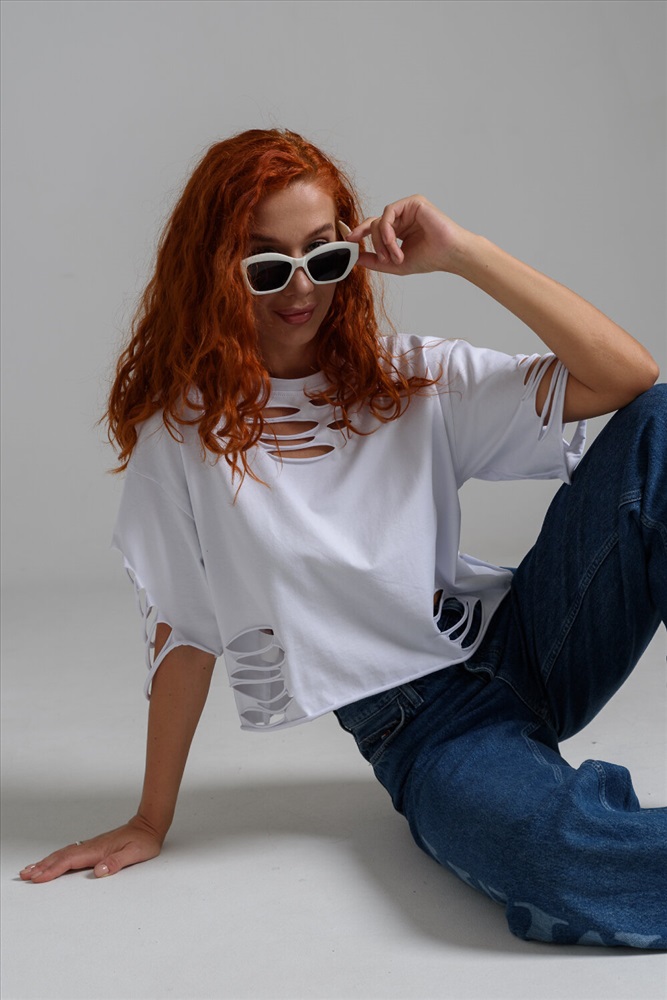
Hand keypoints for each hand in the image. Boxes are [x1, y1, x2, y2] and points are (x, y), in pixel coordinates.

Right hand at [19, 814, 163, 882]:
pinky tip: (51, 861)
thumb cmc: (143, 840)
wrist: (149, 825)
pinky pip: (70, 853)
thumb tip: (99, 871)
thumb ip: (116, 862)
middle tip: (25, 875)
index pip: (71, 860)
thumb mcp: (135, 853)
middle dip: (43, 866)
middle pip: (62, 856)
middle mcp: (91, 846)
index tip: (38, 877)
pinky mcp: (93, 847)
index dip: (53, 869)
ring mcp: (91, 846)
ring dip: (46, 862)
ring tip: (30, 869)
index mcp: (98, 849)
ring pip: (64, 854)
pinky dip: (56, 858)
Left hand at [346, 195, 470, 275]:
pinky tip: (393, 243)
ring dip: (383, 242)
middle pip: (373, 225)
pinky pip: (388, 214)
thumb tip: (355, 258)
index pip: (373, 227)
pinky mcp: (413, 202)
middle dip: (374, 244)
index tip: (348, 241)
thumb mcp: (395, 264)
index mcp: (398, 229)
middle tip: (383, 259)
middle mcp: (402, 217)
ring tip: (396, 256)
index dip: (359, 232)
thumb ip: (375, 261)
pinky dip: (386, 231)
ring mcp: (407, 208)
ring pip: (380, 221)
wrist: (449, 254)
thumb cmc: (430, 258)